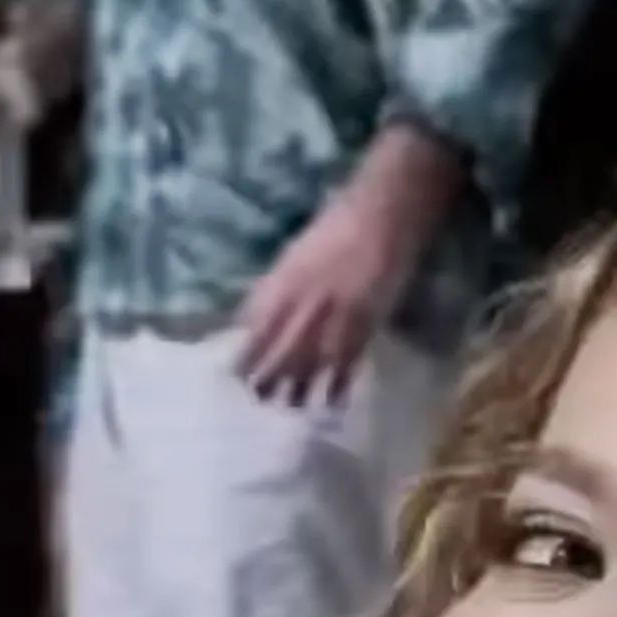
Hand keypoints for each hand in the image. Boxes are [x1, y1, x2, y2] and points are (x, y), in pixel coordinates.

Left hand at [236, 186, 400, 405]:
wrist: (381, 212)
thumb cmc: (338, 226)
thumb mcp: (294, 253)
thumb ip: (274, 287)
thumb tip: (252, 318)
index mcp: (283, 283)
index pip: (255, 328)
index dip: (246, 354)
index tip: (235, 375)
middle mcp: (303, 302)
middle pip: (279, 351)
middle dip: (268, 377)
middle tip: (260, 398)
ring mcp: (333, 315)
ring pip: (309, 362)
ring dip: (298, 386)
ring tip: (291, 404)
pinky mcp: (363, 323)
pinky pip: (345, 362)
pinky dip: (337, 383)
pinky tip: (331, 400)